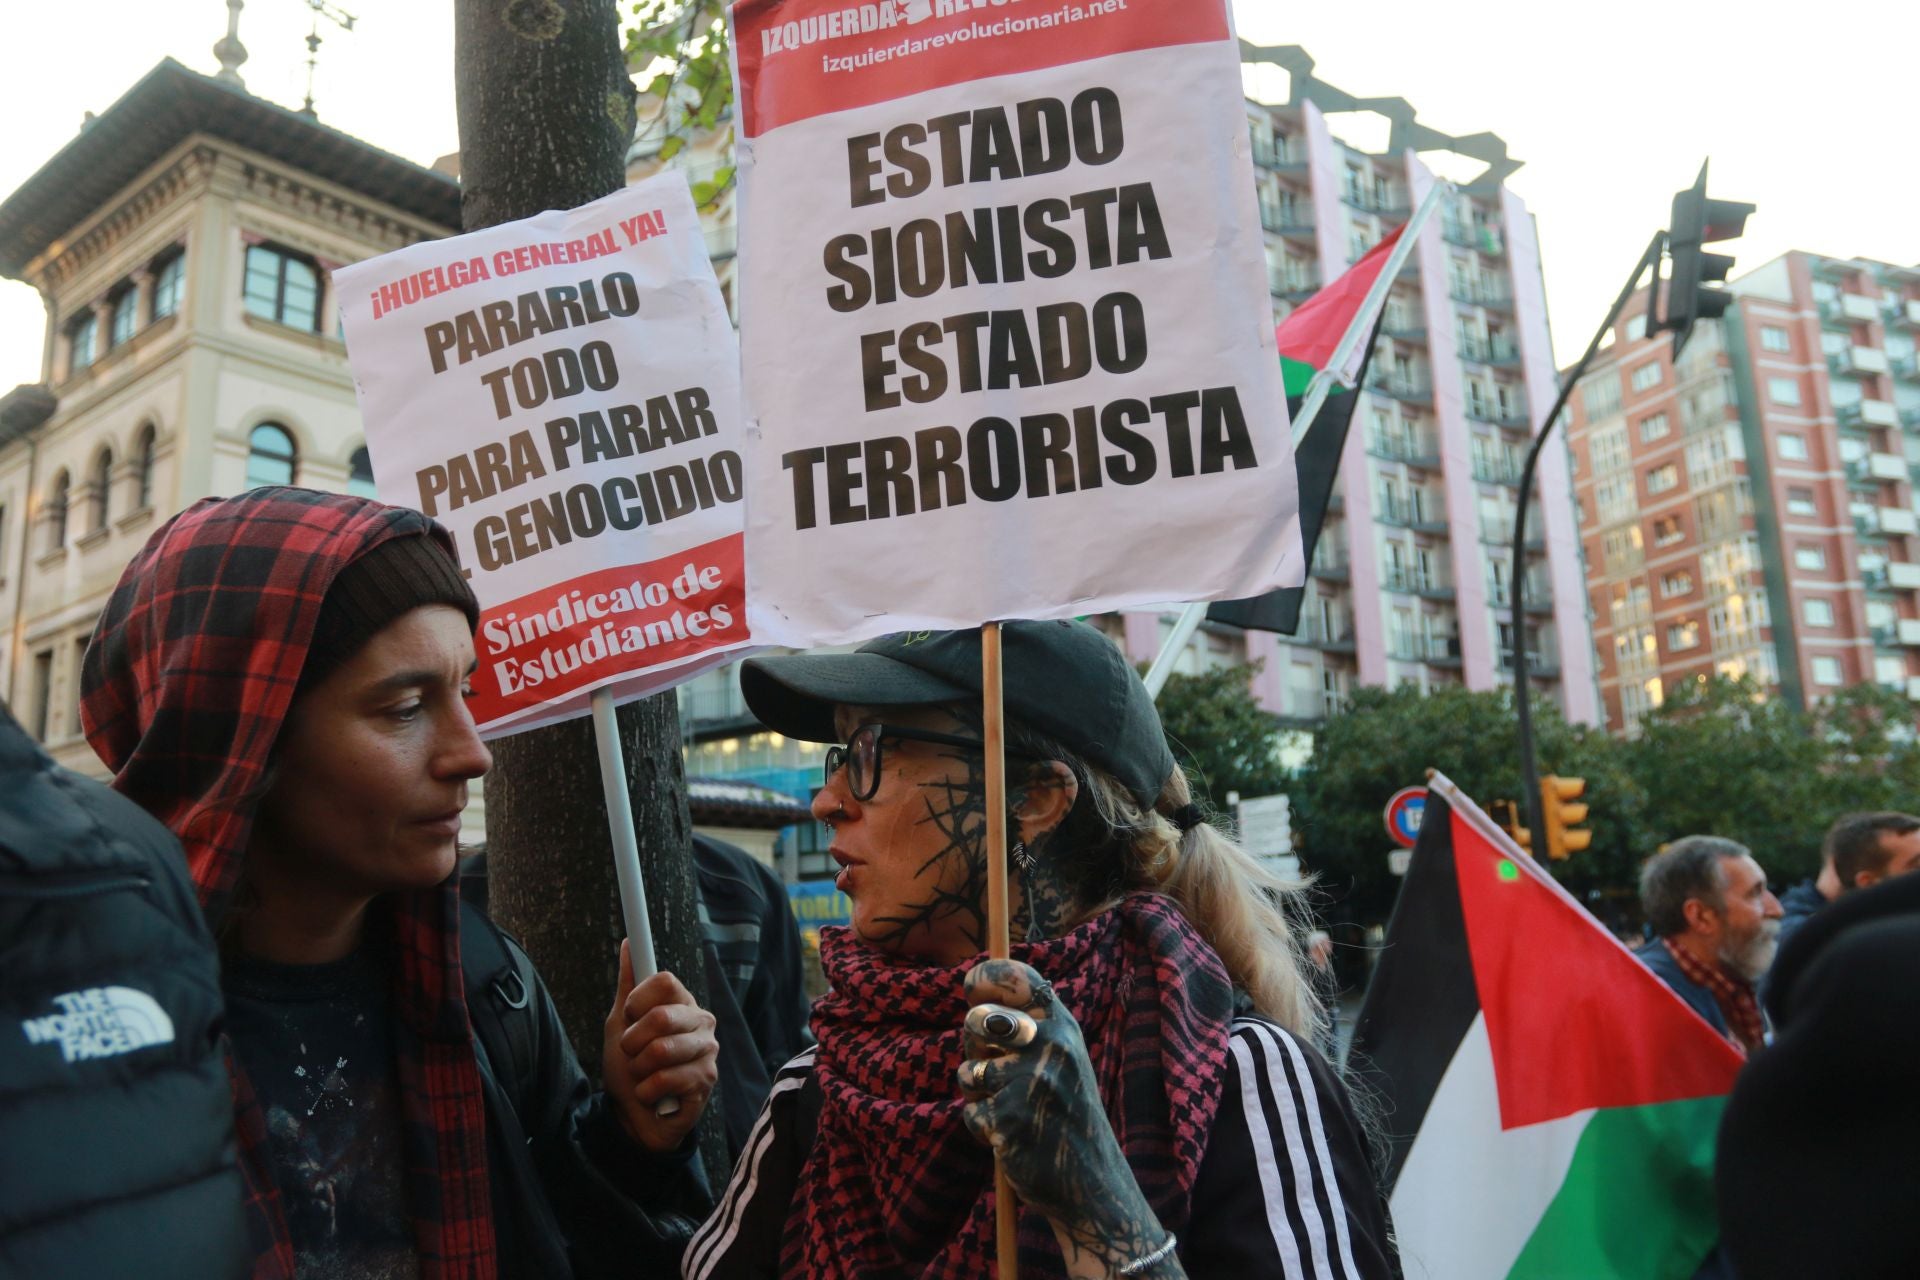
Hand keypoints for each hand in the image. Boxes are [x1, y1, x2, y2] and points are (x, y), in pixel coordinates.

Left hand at [602, 939, 717, 1152]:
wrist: (633, 1117)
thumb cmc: (629, 1067)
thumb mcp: (620, 1024)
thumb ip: (628, 986)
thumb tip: (627, 943)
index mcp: (682, 1003)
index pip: (665, 980)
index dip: (638, 999)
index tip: (629, 1015)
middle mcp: (702, 1021)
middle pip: (660, 1015)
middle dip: (632, 1041)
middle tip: (632, 1054)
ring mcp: (708, 1051)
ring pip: (660, 1050)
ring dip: (638, 1069)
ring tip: (643, 1076)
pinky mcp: (707, 1080)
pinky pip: (663, 1079)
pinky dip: (646, 1091)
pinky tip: (653, 1095)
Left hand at [958, 961, 1181, 1277]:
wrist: (1092, 1183)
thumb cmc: (1066, 1115)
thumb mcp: (1063, 1059)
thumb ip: (1029, 1028)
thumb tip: (974, 1002)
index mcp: (1064, 1027)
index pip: (1020, 978)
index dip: (987, 976)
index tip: (972, 985)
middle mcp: (1051, 1045)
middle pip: (976, 1020)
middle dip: (971, 1042)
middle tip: (990, 1064)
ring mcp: (1031, 1082)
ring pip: (969, 1070)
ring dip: (978, 1092)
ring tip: (1009, 1107)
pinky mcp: (1010, 1118)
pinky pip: (971, 1112)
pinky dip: (983, 1127)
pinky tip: (1012, 1136)